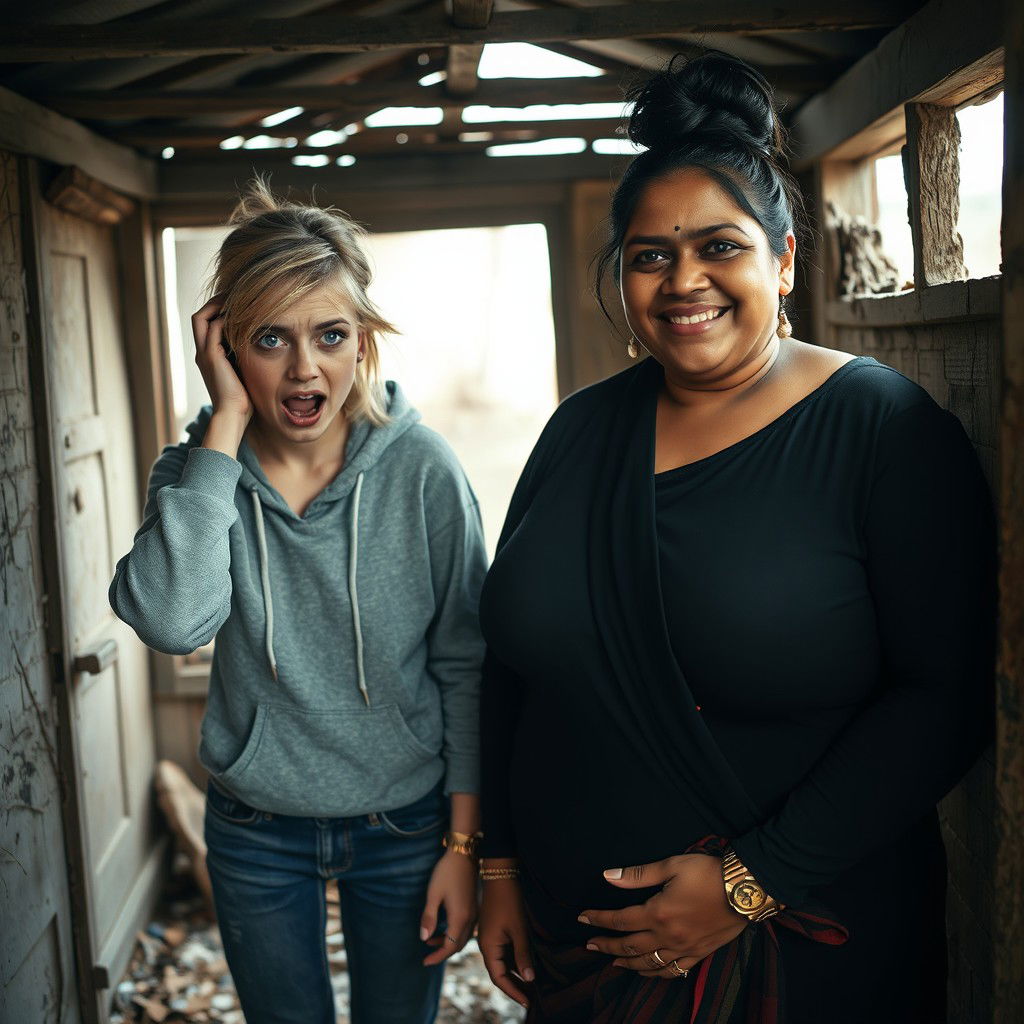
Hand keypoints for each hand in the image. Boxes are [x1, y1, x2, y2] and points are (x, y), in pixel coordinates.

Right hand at [191, 295, 251, 420]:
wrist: (234, 415)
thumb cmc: (243, 399)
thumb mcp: (244, 372)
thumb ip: (245, 357)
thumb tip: (262, 344)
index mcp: (209, 356)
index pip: (206, 324)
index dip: (218, 311)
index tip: (237, 303)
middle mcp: (202, 352)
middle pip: (199, 316)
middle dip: (215, 303)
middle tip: (235, 295)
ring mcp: (204, 353)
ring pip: (201, 318)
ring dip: (217, 305)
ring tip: (236, 298)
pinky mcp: (211, 357)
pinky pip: (213, 328)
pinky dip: (224, 317)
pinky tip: (242, 315)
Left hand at [419, 851, 476, 966]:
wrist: (464, 854)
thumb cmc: (446, 872)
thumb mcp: (433, 894)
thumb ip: (429, 917)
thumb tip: (423, 938)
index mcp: (460, 918)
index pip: (450, 946)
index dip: (437, 956)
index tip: (424, 962)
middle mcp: (470, 918)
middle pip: (458, 945)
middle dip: (443, 953)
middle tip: (428, 957)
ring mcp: (474, 912)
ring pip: (463, 937)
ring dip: (448, 943)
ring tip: (430, 942)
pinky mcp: (474, 906)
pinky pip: (466, 928)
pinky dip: (454, 934)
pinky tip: (443, 929)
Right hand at [478, 874, 534, 1007]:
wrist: (500, 875)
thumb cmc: (509, 901)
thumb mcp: (519, 930)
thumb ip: (523, 955)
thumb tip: (529, 979)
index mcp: (488, 947)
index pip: (499, 978)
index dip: (513, 991)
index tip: (528, 1002)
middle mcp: (487, 946)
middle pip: (500, 973)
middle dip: (515, 986)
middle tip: (531, 998)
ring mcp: (491, 938)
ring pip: (503, 963)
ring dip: (515, 974)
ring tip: (532, 987)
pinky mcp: (496, 931)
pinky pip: (505, 952)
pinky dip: (515, 961)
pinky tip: (527, 966)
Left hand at [580, 853, 746, 978]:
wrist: (746, 890)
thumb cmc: (708, 872)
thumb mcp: (671, 866)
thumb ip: (638, 875)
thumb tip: (608, 876)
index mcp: (658, 913)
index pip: (620, 920)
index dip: (599, 919)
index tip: (583, 918)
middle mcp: (668, 936)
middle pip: (630, 946)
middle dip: (606, 945)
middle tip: (590, 945)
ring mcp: (684, 948)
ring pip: (649, 963)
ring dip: (628, 963)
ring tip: (613, 962)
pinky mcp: (699, 954)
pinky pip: (673, 971)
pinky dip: (657, 973)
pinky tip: (648, 971)